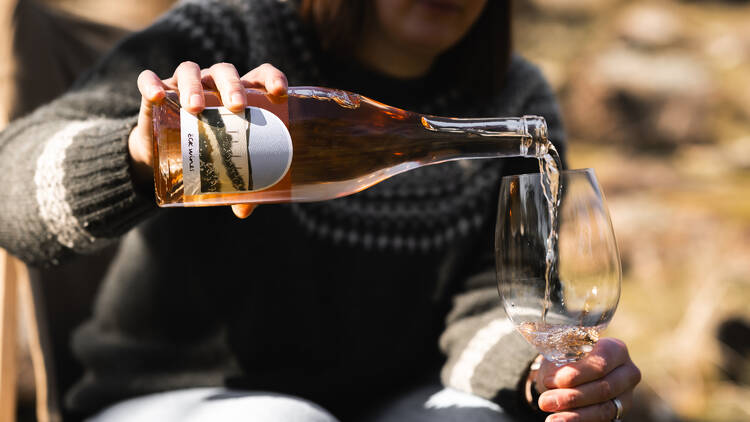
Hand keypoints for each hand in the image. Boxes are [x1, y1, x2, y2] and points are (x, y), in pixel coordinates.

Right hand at [130, 62, 288, 217]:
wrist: (163, 156)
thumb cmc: (207, 155)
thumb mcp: (224, 170)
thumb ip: (240, 188)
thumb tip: (244, 211)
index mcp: (239, 95)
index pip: (260, 75)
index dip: (272, 77)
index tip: (280, 92)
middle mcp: (212, 84)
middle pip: (225, 72)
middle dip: (232, 85)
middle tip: (237, 106)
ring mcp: (183, 85)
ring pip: (189, 70)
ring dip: (193, 85)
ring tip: (195, 107)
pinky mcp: (154, 94)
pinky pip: (148, 80)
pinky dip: (151, 84)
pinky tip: (156, 95)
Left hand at [533, 338, 640, 421]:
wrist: (570, 375)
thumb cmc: (567, 360)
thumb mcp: (561, 355)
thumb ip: (559, 365)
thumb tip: (552, 379)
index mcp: (615, 349)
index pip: (601, 362)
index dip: (577, 373)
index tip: (552, 380)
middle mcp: (627, 373)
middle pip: (604, 388)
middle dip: (572, 397)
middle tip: (545, 401)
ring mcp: (626, 396)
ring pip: (604, 409)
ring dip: (575, 416)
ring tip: (552, 419)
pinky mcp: (619, 413)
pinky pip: (602, 421)